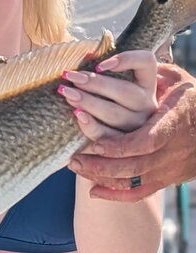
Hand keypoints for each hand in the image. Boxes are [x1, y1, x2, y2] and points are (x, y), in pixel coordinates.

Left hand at [59, 50, 157, 139]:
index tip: (100, 64)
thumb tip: (86, 55)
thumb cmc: (107, 98)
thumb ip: (100, 67)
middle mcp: (147, 103)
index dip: (126, 59)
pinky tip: (77, 115)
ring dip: (89, 102)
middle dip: (95, 84)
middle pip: (126, 91)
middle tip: (72, 77)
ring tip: (68, 93)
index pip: (146, 62)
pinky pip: (107, 136)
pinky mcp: (124, 143)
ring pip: (116, 114)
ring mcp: (137, 125)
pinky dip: (91, 125)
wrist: (113, 136)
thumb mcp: (110, 81)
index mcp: (147, 82)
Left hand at [67, 63, 195, 200]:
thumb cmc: (191, 99)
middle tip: (69, 150)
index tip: (88, 125)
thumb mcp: (179, 80)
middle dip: (98, 156)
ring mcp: (167, 167)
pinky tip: (92, 191)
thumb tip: (112, 57)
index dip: (116, 141)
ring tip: (73, 163)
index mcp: (174, 120)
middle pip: (132, 159)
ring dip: (99, 173)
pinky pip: (137, 194)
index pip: (145, 138)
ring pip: (131, 179)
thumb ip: (155, 70)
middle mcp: (171, 147)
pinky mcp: (164, 180)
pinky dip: (113, 194)